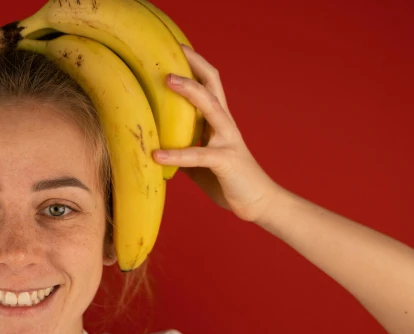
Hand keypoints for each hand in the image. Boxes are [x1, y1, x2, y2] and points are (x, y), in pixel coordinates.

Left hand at [154, 44, 283, 223]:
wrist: (258, 203)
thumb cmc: (228, 182)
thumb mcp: (200, 163)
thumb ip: (183, 150)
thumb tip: (155, 148)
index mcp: (219, 122)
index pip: (208, 84)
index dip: (194, 65)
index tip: (174, 49)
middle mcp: (225, 124)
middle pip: (212, 83)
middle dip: (193, 64)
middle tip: (171, 50)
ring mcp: (227, 140)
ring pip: (210, 106)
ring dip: (189, 91)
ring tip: (166, 81)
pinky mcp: (225, 161)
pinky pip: (197, 154)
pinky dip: (175, 154)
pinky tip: (156, 155)